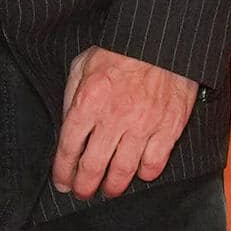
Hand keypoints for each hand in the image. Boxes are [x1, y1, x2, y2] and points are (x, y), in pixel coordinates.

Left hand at [52, 46, 199, 199]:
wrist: (161, 39)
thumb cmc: (120, 51)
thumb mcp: (83, 66)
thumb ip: (72, 98)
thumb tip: (68, 129)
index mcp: (88, 102)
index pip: (68, 149)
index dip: (62, 172)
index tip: (63, 182)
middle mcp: (113, 118)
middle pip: (92, 167)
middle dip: (84, 187)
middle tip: (83, 191)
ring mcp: (143, 125)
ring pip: (122, 172)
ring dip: (112, 187)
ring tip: (109, 189)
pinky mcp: (168, 128)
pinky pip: (154, 164)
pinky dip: (144, 174)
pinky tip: (138, 171)